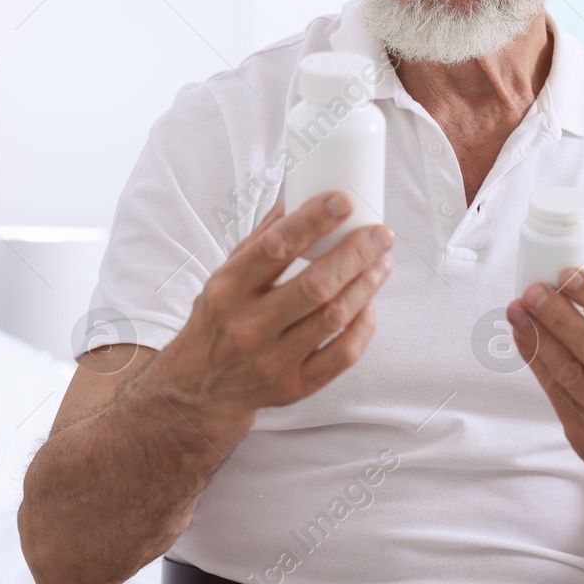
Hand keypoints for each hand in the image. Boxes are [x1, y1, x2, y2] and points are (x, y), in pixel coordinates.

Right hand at [155, 191, 394, 426]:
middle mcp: (248, 326)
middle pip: (316, 285)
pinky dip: (363, 325)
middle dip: (356, 254)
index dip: (313, 221)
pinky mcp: (295, 386)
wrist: (202, 386)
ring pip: (334, 318)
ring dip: (366, 285)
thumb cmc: (220, 319)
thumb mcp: (226, 275)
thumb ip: (262, 238)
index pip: (276, 248)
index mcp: (229, 289)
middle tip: (380, 234)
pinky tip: (369, 303)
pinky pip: (342, 355)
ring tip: (382, 262)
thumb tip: (297, 196)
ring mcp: (272, 360)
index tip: (343, 201)